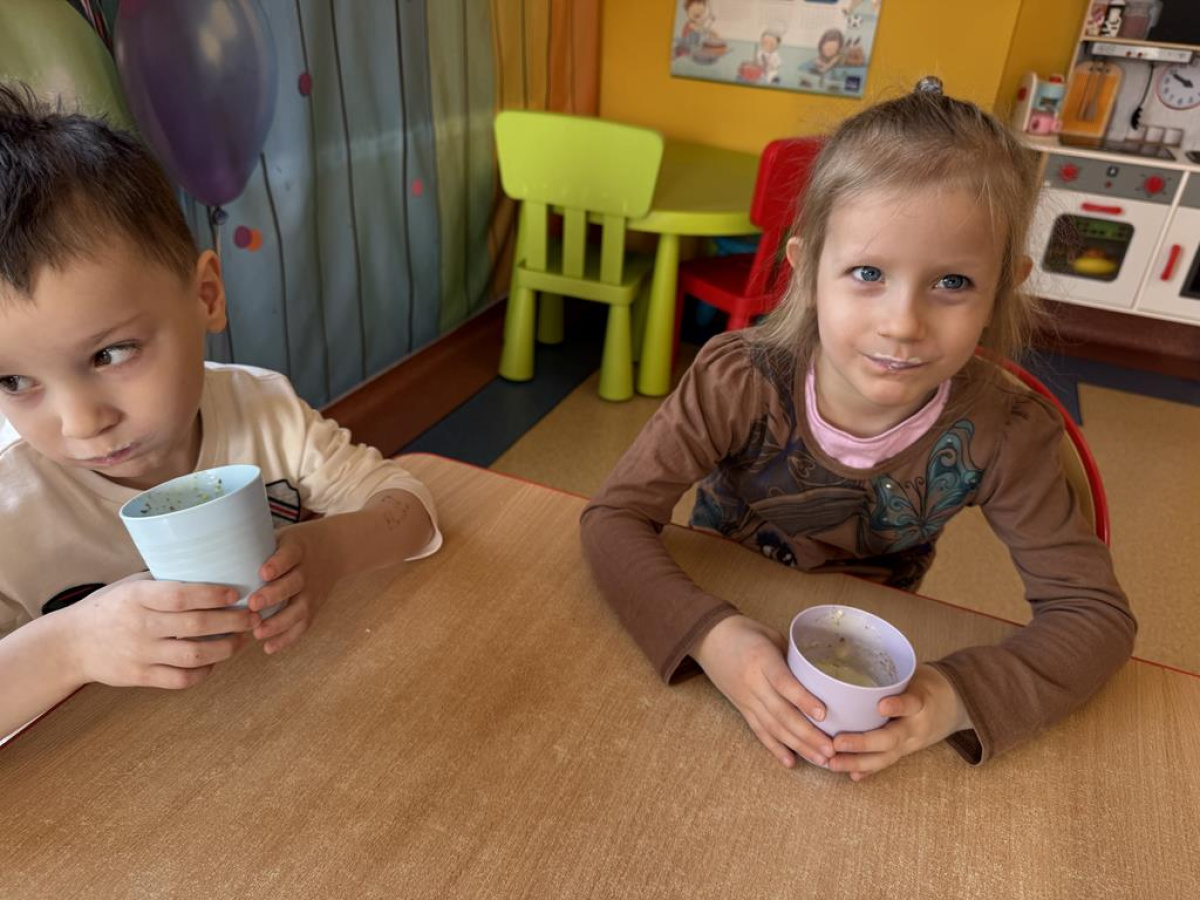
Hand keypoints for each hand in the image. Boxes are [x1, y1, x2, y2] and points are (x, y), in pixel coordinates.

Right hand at [69, 572, 258, 689]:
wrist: (71, 644)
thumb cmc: (110, 607)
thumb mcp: (131, 585)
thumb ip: (165, 581)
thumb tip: (212, 566)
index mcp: (138, 598)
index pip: (181, 596)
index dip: (213, 595)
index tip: (237, 593)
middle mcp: (140, 626)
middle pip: (196, 626)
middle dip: (232, 622)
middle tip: (253, 617)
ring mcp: (140, 654)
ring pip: (194, 656)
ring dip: (226, 649)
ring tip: (242, 639)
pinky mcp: (139, 677)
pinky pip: (180, 679)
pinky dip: (203, 672)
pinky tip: (215, 661)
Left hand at [246, 519, 338, 654]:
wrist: (334, 550)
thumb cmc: (294, 546)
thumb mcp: (281, 538)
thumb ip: (256, 547)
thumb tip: (213, 555)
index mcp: (298, 549)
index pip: (289, 555)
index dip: (277, 564)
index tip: (262, 572)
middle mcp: (308, 571)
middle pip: (294, 583)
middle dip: (274, 595)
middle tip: (253, 605)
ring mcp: (313, 591)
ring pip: (300, 608)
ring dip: (280, 622)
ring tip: (258, 632)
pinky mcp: (315, 607)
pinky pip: (303, 625)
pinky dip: (287, 638)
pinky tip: (268, 648)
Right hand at [692, 614, 834, 768]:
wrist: (708, 637)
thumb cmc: (744, 631)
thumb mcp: (771, 635)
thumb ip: (792, 658)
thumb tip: (819, 678)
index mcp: (761, 659)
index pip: (783, 682)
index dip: (803, 700)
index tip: (824, 715)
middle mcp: (753, 682)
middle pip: (781, 713)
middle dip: (808, 734)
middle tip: (831, 749)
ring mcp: (746, 698)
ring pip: (773, 727)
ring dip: (798, 746)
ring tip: (820, 759)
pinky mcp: (741, 708)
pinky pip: (759, 731)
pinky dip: (775, 748)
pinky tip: (790, 762)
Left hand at [826, 664, 970, 781]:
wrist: (956, 704)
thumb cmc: (927, 684)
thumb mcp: (914, 673)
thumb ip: (889, 672)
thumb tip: (848, 650)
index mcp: (921, 702)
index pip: (912, 703)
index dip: (898, 705)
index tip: (881, 705)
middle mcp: (916, 726)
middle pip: (891, 738)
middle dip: (862, 743)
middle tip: (837, 742)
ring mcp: (910, 742)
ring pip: (885, 757)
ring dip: (858, 762)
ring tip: (832, 763)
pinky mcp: (905, 751)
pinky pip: (886, 763)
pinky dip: (868, 771)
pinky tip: (851, 776)